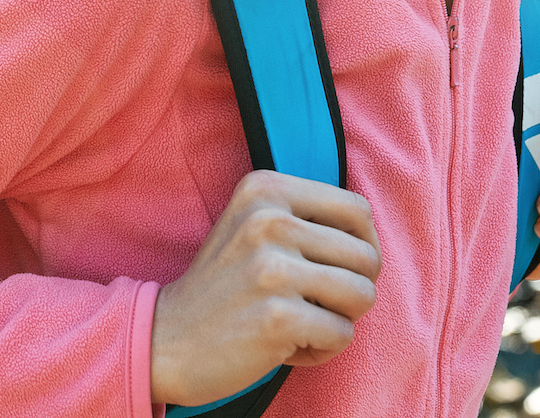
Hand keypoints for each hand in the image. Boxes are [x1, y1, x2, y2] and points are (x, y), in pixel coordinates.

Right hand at [150, 171, 380, 406]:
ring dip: (340, 320)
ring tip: (302, 322)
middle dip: (352, 289)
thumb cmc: (225, 287)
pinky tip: (287, 345)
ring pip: (363, 296)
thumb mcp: (252, 226)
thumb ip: (304, 217)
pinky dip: (322, 350)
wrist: (167, 337)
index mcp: (264, 190)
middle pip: (367, 256)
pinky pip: (343, 335)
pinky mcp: (278, 316)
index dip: (362, 245)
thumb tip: (371, 235)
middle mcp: (267, 220)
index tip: (335, 268)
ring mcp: (272, 268)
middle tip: (312, 303)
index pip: (357, 210)